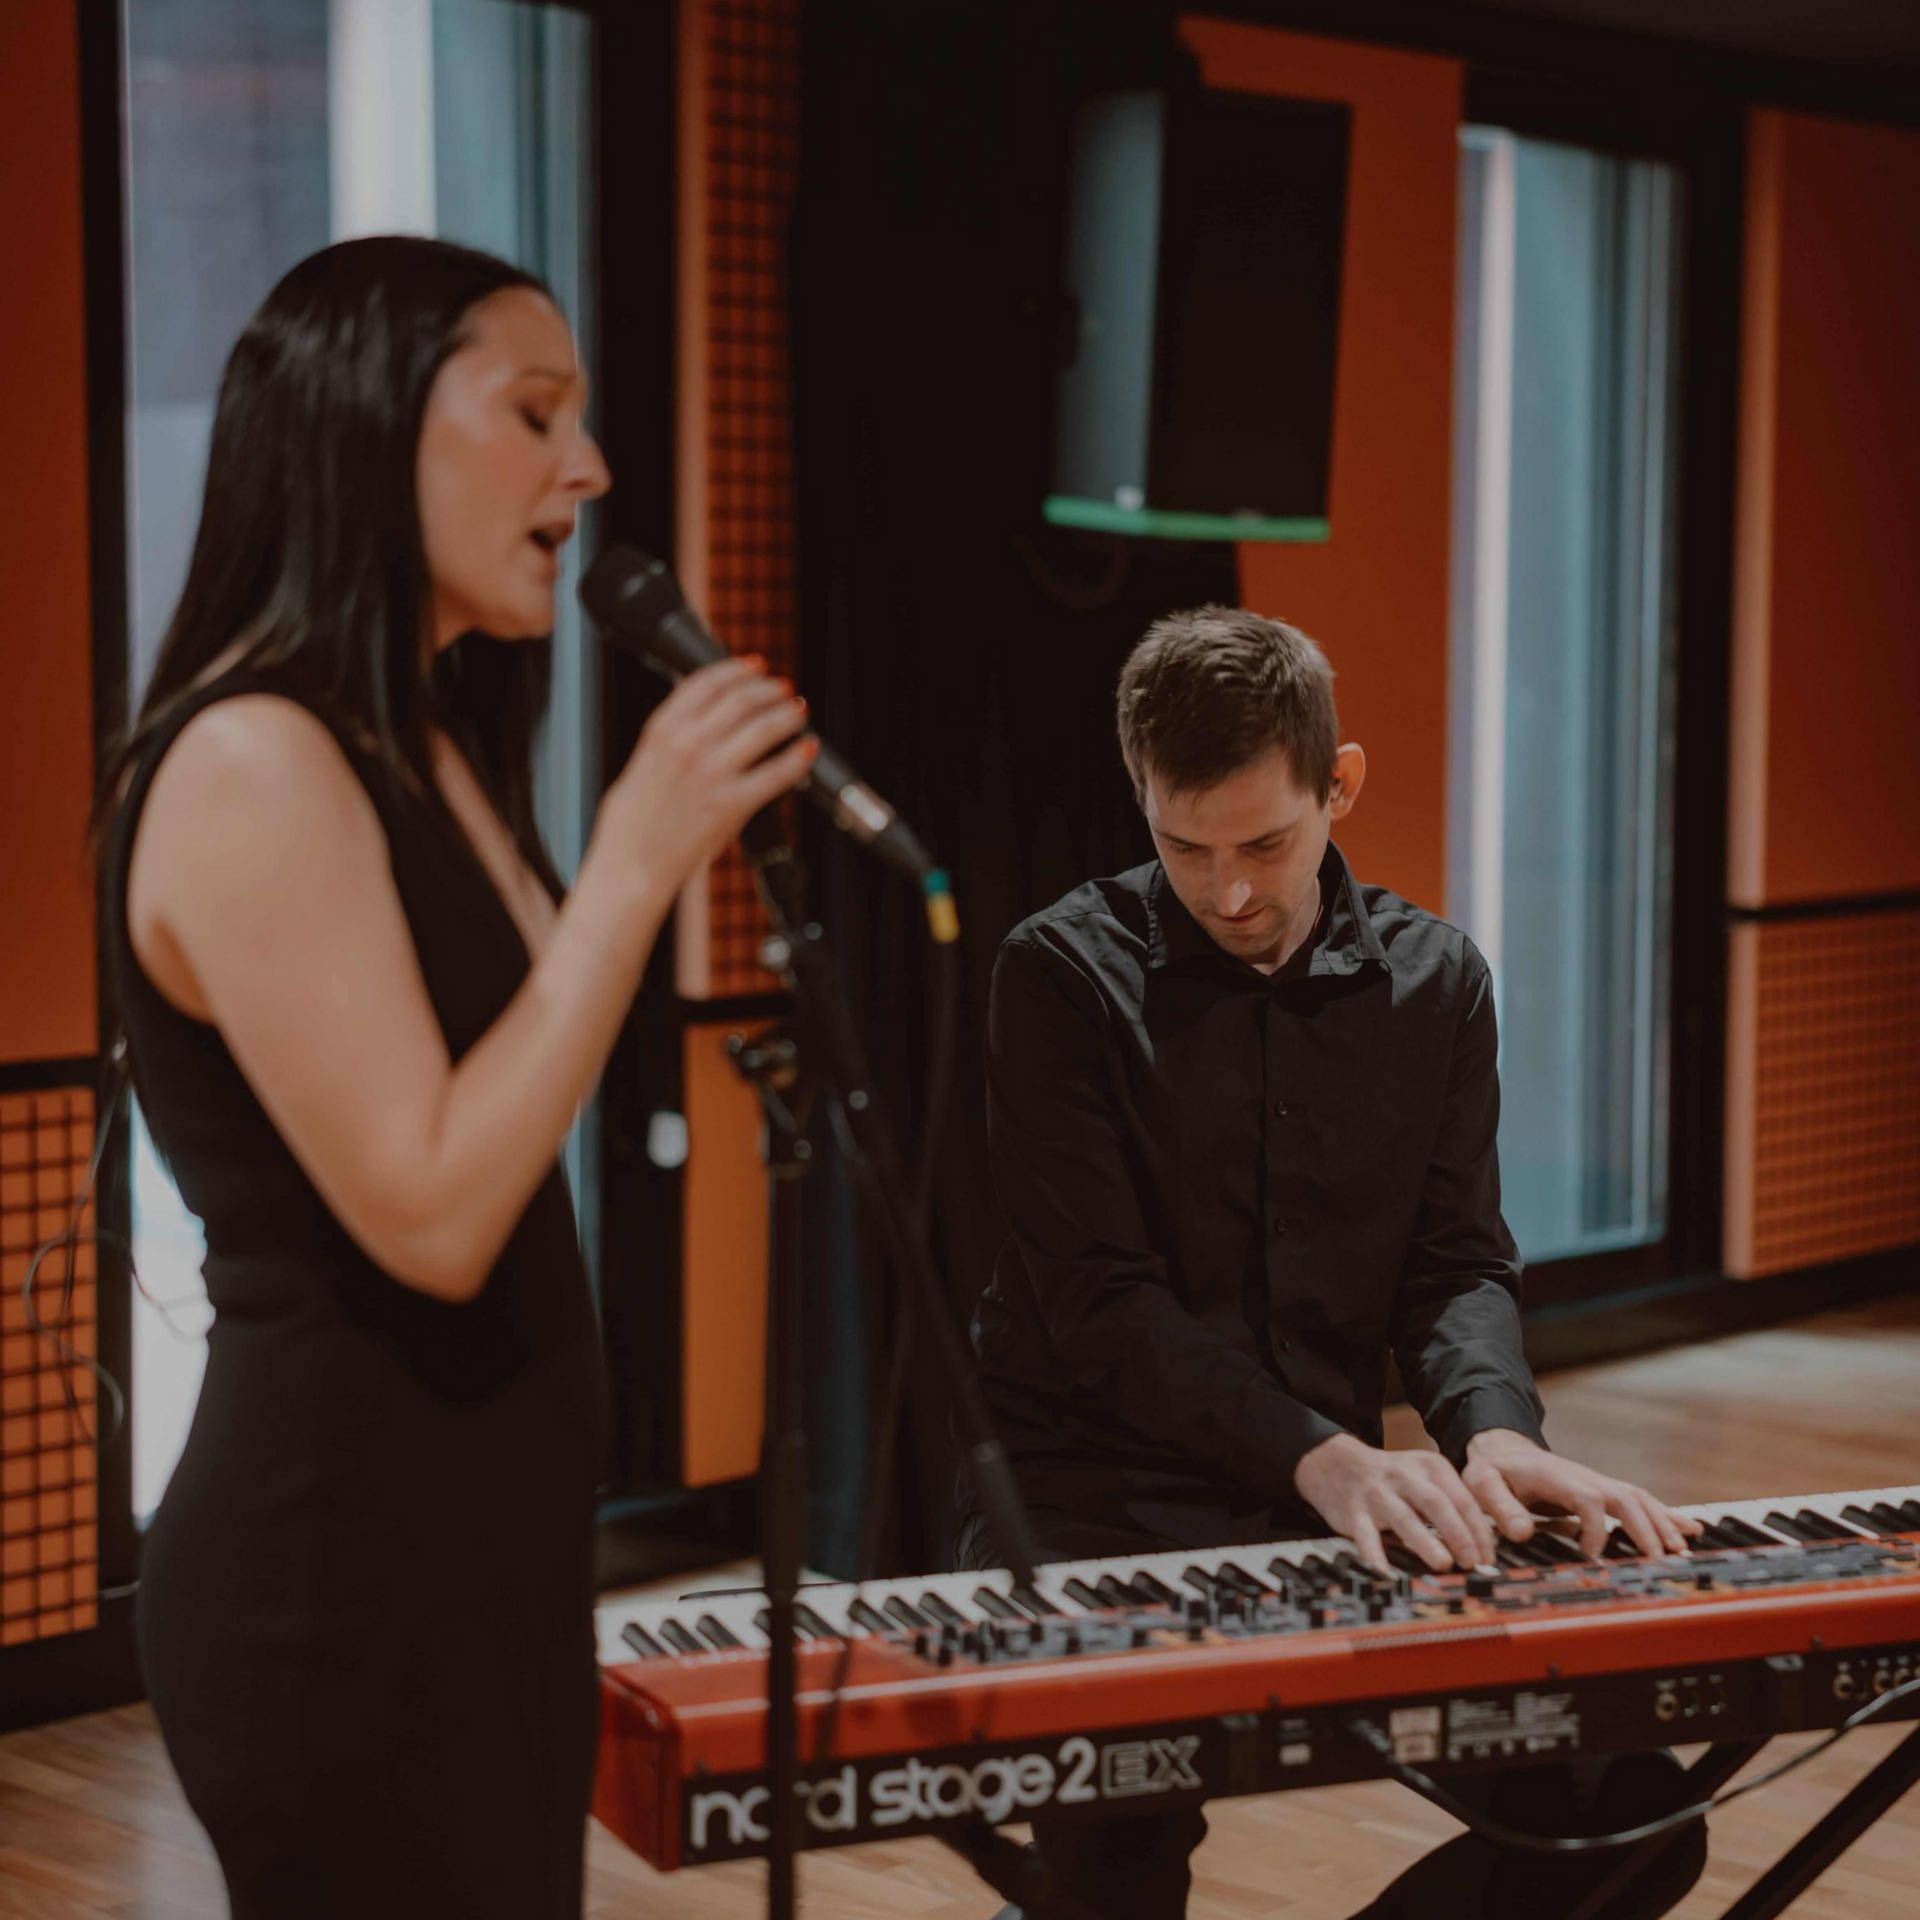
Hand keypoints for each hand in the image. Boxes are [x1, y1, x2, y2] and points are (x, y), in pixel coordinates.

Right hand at [591, 655, 815, 903]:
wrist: (631, 862)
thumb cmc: (633, 820)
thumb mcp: (642, 761)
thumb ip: (672, 735)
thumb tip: (702, 717)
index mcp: (662, 729)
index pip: (706, 681)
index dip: (737, 668)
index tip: (754, 666)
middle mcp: (687, 743)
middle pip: (741, 698)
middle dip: (769, 689)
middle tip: (783, 690)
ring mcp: (712, 772)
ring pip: (763, 726)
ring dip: (787, 714)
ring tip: (798, 711)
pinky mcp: (732, 803)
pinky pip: (778, 772)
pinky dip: (798, 756)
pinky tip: (807, 748)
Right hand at [1293, 1433, 1497, 1575]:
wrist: (1337, 1462)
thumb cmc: (1391, 1478)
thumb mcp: (1424, 1476)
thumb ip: (1451, 1503)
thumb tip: (1482, 1544)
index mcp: (1429, 1466)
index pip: (1462, 1499)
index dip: (1479, 1531)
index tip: (1488, 1557)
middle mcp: (1405, 1476)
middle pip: (1437, 1504)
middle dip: (1458, 1534)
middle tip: (1472, 1562)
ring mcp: (1378, 1493)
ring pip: (1405, 1517)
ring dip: (1426, 1541)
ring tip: (1443, 1563)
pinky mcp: (1354, 1511)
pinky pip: (1366, 1536)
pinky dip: (1375, 1555)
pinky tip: (1385, 1574)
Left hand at [1462, 1428, 1705, 1558]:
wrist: (1502, 1451)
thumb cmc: (1493, 1471)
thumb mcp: (1482, 1484)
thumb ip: (1500, 1507)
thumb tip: (1522, 1533)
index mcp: (1558, 1477)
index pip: (1589, 1499)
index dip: (1595, 1527)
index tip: (1591, 1555)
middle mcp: (1585, 1478)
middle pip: (1624, 1498)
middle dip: (1645, 1528)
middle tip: (1659, 1561)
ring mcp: (1598, 1483)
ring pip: (1639, 1499)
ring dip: (1663, 1524)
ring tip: (1682, 1551)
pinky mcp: (1604, 1491)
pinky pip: (1641, 1501)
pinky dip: (1667, 1515)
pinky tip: (1691, 1529)